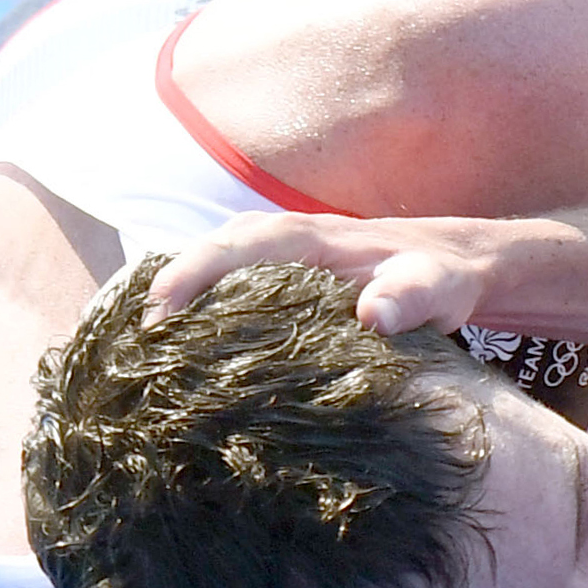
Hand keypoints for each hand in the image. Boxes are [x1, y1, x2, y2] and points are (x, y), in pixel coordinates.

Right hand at [143, 210, 503, 335]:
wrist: (456, 265)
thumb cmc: (443, 278)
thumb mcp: (438, 290)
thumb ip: (412, 298)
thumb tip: (374, 314)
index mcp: (308, 237)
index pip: (236, 246)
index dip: (192, 275)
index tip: (159, 315)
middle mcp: (283, 239)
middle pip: (206, 253)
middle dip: (164, 290)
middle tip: (131, 345)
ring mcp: (278, 257)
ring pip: (210, 267)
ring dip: (175, 299)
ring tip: (139, 350)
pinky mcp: (280, 279)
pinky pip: (226, 283)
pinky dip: (198, 307)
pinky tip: (176, 348)